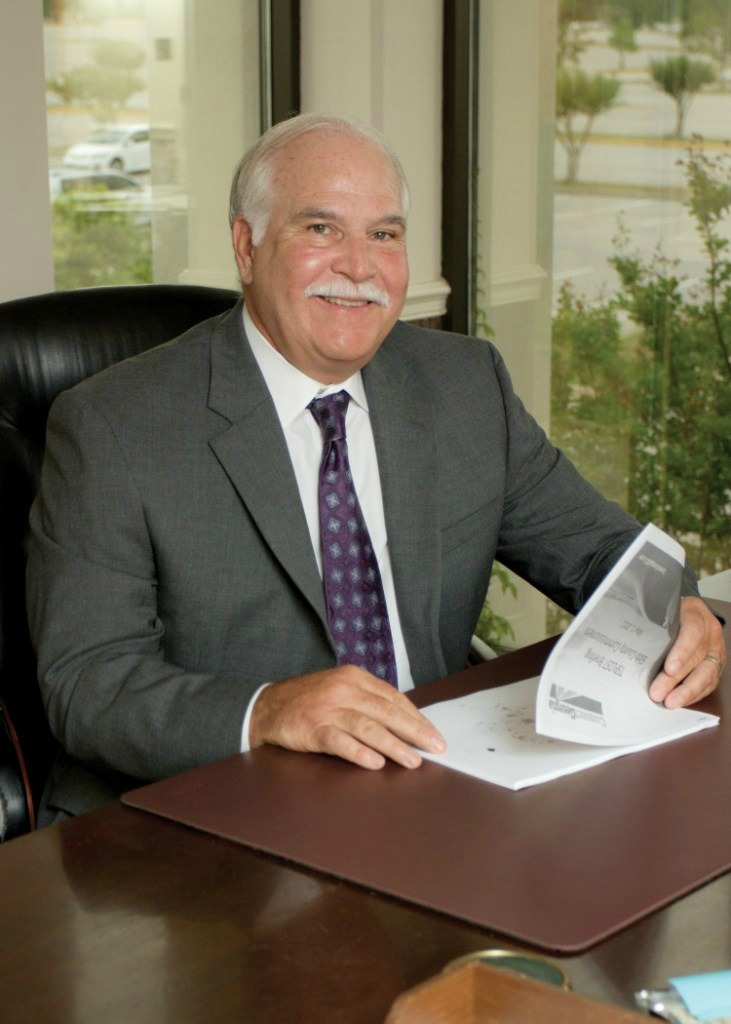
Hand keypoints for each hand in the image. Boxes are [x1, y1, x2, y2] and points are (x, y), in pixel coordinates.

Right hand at [249, 665, 446, 768]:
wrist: (267, 707)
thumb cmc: (309, 701)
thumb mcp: (339, 689)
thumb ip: (367, 700)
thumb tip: (405, 721)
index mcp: (354, 677)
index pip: (393, 698)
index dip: (416, 717)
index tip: (434, 734)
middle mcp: (343, 690)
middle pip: (386, 711)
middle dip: (415, 731)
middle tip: (436, 747)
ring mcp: (327, 709)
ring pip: (368, 727)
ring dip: (394, 746)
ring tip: (413, 761)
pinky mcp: (312, 728)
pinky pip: (340, 741)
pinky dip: (359, 752)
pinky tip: (375, 763)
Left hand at [648, 596, 724, 708]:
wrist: (690, 611)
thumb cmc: (670, 612)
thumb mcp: (662, 608)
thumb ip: (653, 622)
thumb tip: (631, 643)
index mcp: (696, 614)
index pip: (693, 632)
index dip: (682, 652)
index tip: (668, 669)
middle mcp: (711, 632)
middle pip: (696, 658)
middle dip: (676, 680)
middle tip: (657, 693)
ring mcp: (716, 650)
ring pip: (706, 674)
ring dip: (687, 692)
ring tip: (670, 703)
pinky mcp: (717, 664)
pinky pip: (709, 683)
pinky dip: (694, 694)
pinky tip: (679, 701)